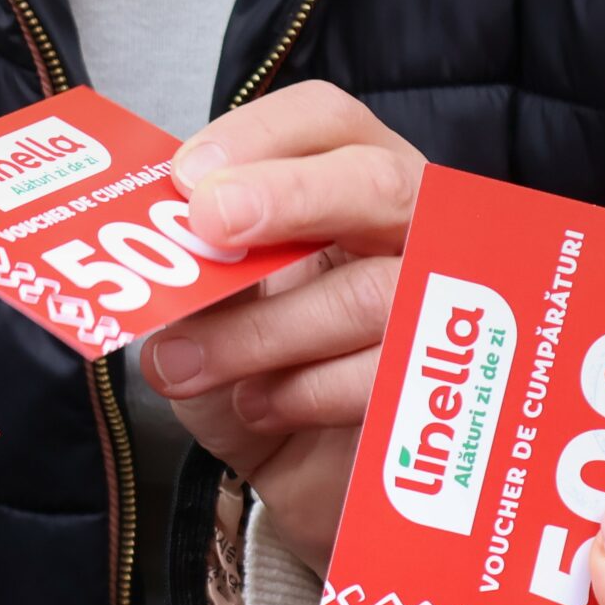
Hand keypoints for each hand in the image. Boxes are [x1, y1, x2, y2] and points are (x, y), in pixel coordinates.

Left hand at [140, 82, 422, 572]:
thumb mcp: (209, 312)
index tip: (189, 176)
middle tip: (209, 221)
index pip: (329, 122)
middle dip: (290, 196)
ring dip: (261, 331)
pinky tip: (257, 405)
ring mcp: (438, 307)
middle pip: (379, 183)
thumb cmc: (257, 375)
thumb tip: (162, 237)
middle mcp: (405, 231)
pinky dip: (302, 392)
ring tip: (186, 364)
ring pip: (370, 293)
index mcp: (344, 187)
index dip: (263, 136)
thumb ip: (196, 266)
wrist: (296, 481)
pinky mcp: (443, 390)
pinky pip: (382, 378)